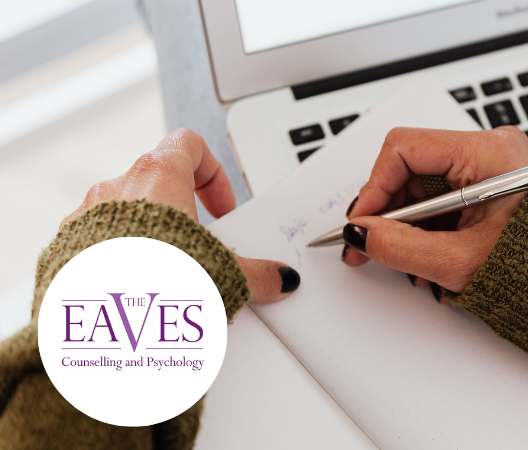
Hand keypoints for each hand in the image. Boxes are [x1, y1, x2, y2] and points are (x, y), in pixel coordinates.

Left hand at [61, 128, 298, 302]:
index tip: (221, 208)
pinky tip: (138, 292)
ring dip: (149, 237)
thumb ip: (256, 273)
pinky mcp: (66, 249)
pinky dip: (120, 259)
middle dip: (183, 214)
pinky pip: (98, 242)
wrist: (99, 325)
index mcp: (156, 177)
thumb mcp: (222, 275)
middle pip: (157, 182)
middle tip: (200, 247)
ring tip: (170, 276)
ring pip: (125, 213)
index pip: (189, 144)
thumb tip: (278, 278)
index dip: (213, 173)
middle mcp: (116, 188)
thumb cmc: (152, 285)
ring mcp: (85, 217)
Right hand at [342, 126, 527, 294]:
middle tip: (369, 245)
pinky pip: (443, 196)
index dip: (375, 187)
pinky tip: (425, 254)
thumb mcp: (459, 260)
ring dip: (406, 224)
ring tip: (406, 261)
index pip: (404, 148)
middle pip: (411, 167)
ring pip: (423, 185)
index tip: (362, 222)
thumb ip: (401, 246)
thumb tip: (362, 234)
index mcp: (490, 152)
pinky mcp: (491, 182)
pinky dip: (428, 225)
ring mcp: (491, 165)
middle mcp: (491, 149)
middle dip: (388, 211)